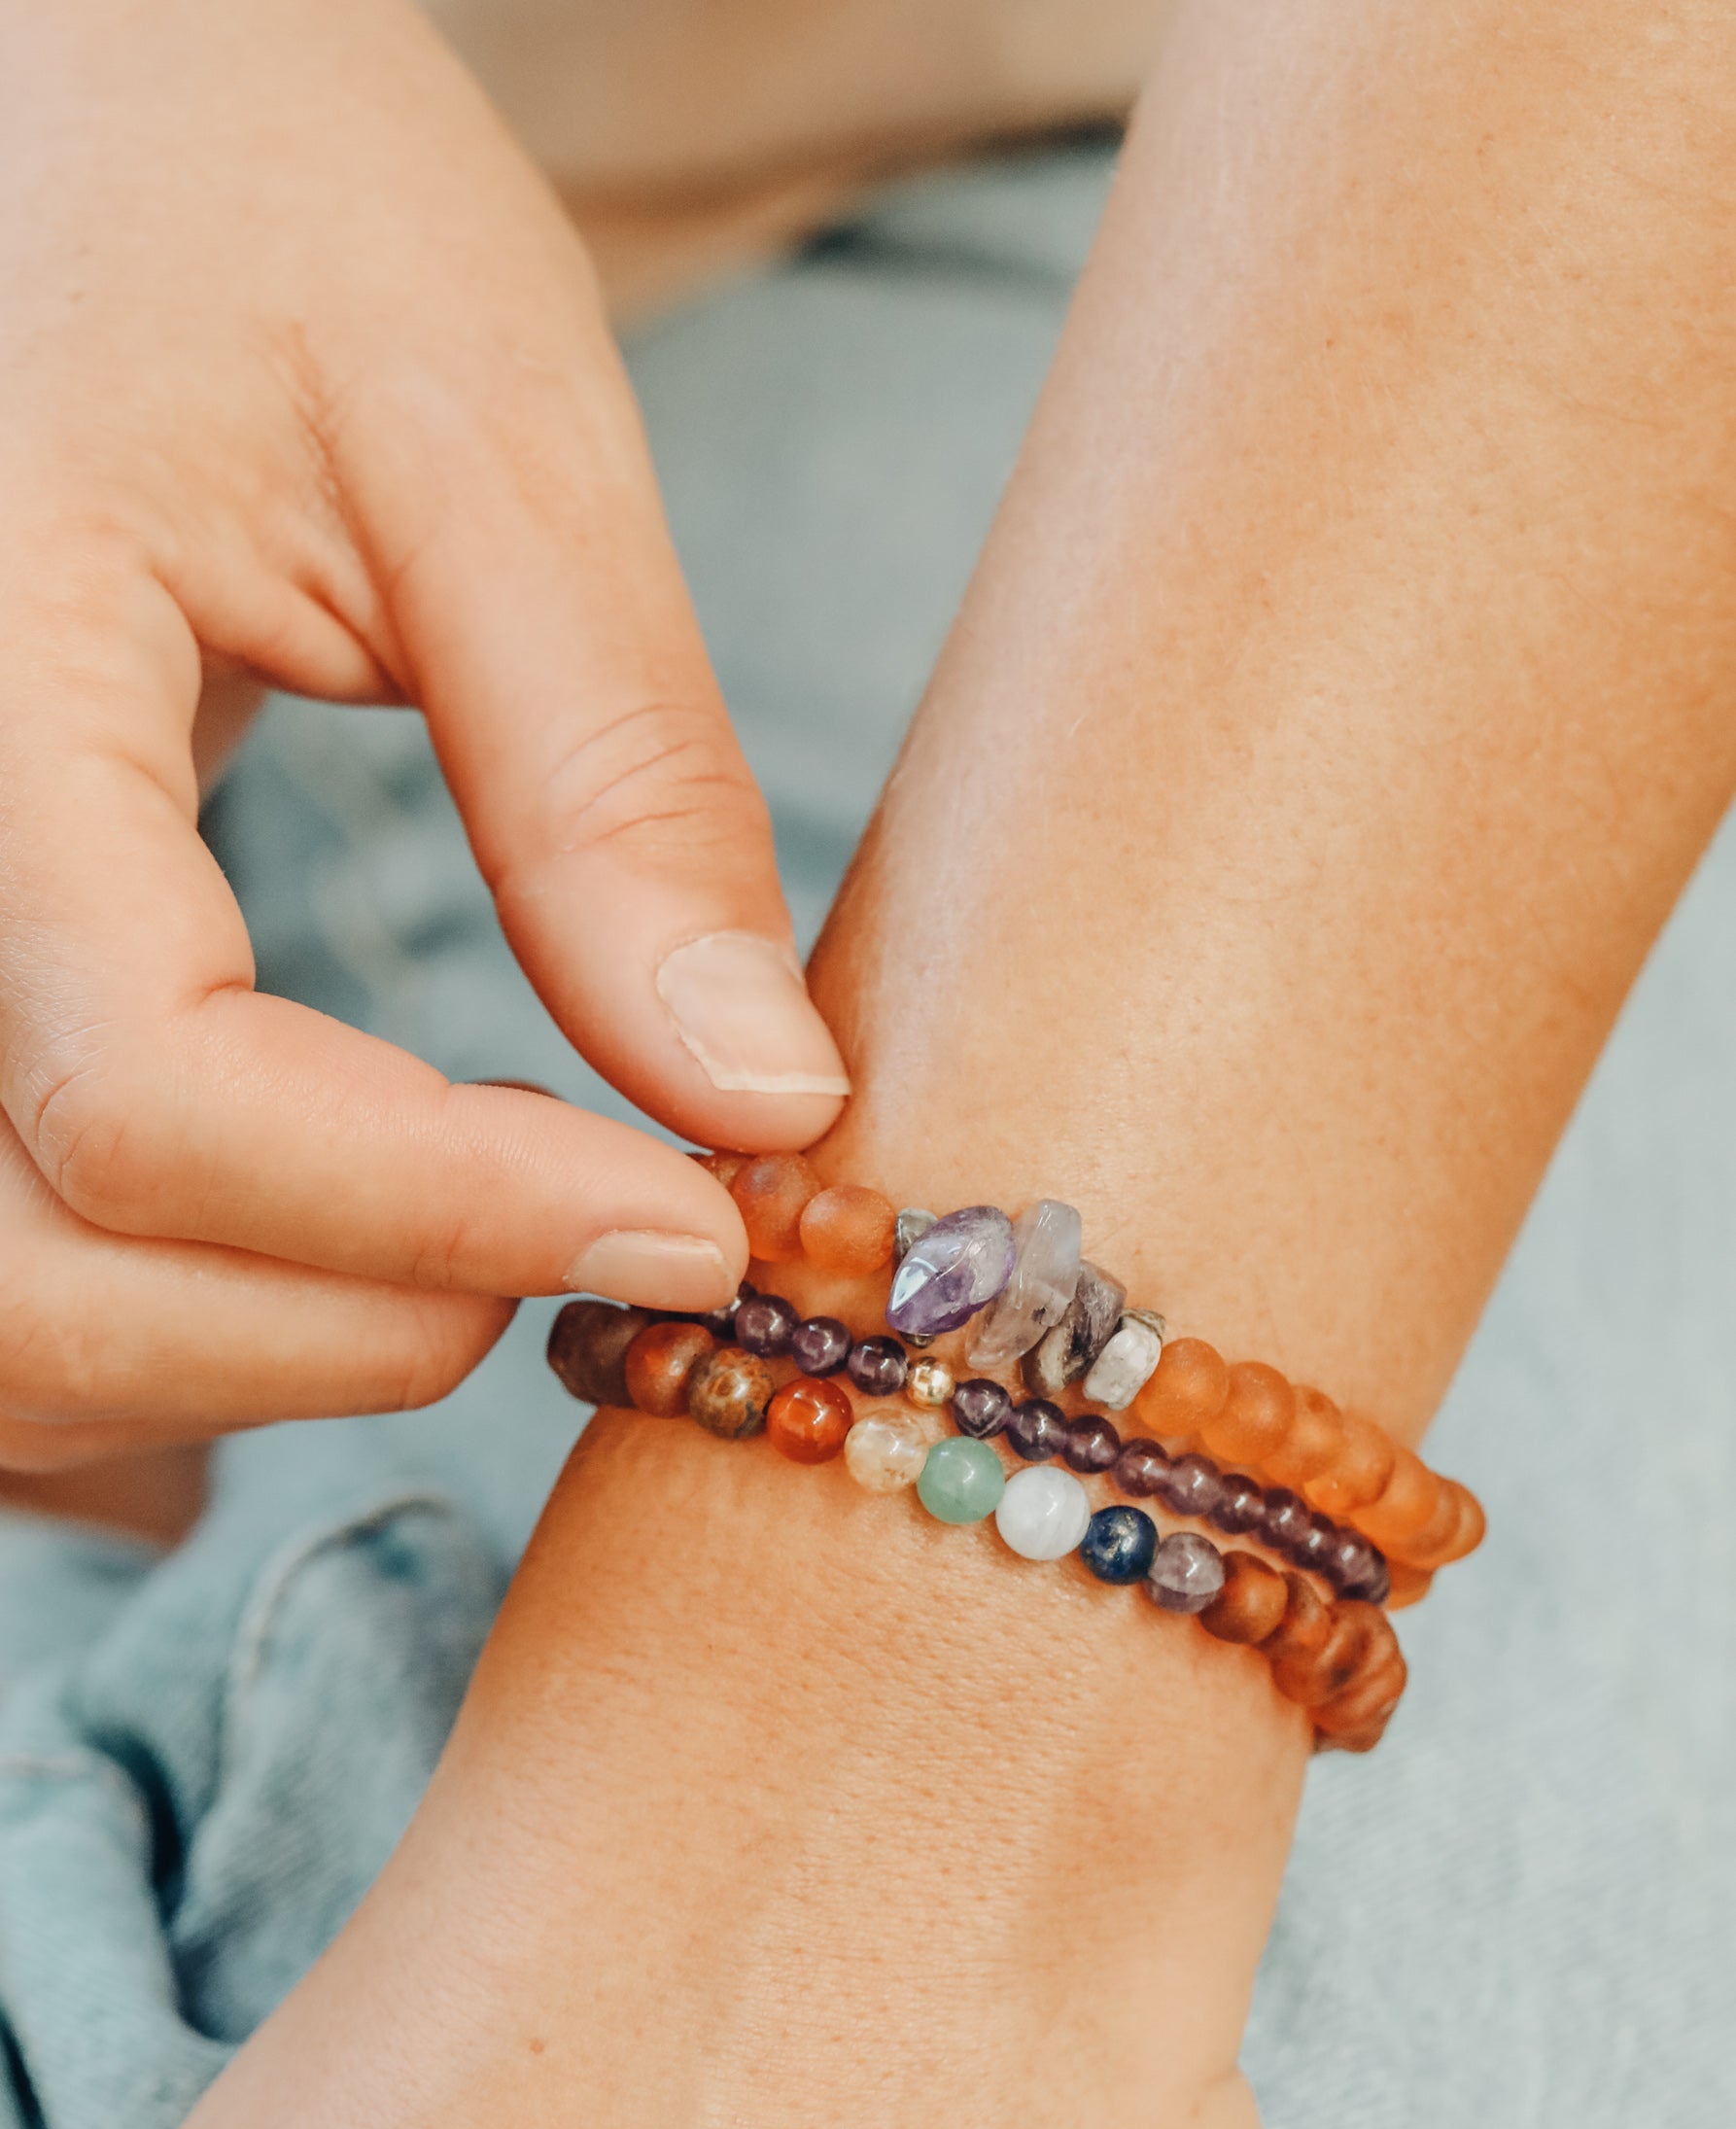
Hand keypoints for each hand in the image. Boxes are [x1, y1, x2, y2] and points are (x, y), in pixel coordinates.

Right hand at [0, 0, 846, 1470]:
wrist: (83, 91)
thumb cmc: (260, 183)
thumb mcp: (479, 432)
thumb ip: (609, 777)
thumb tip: (753, 1099)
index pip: (151, 1090)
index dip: (436, 1207)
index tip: (694, 1215)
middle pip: (33, 1264)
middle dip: (346, 1321)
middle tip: (610, 1233)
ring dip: (237, 1355)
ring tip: (474, 1246)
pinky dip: (142, 1322)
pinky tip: (313, 1270)